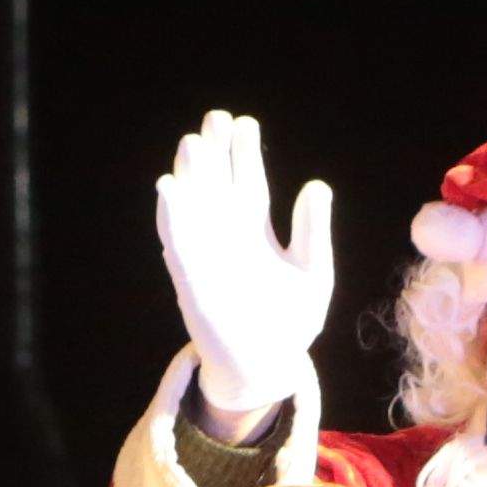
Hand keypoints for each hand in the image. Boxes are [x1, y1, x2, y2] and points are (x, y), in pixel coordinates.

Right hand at [158, 110, 336, 436]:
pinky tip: (170, 188)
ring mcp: (207, 259)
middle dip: (214, 154)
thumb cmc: (290, 321)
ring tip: (191, 144)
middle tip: (213, 118)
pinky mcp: (193, 283)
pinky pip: (179, 245)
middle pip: (217, 186)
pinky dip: (173, 217)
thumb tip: (316, 185)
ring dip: (191, 177)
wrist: (268, 368)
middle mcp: (226, 239)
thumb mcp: (312, 272)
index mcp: (255, 232)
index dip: (244, 153)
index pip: (247, 182)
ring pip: (195, 209)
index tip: (243, 122)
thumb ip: (311, 231)